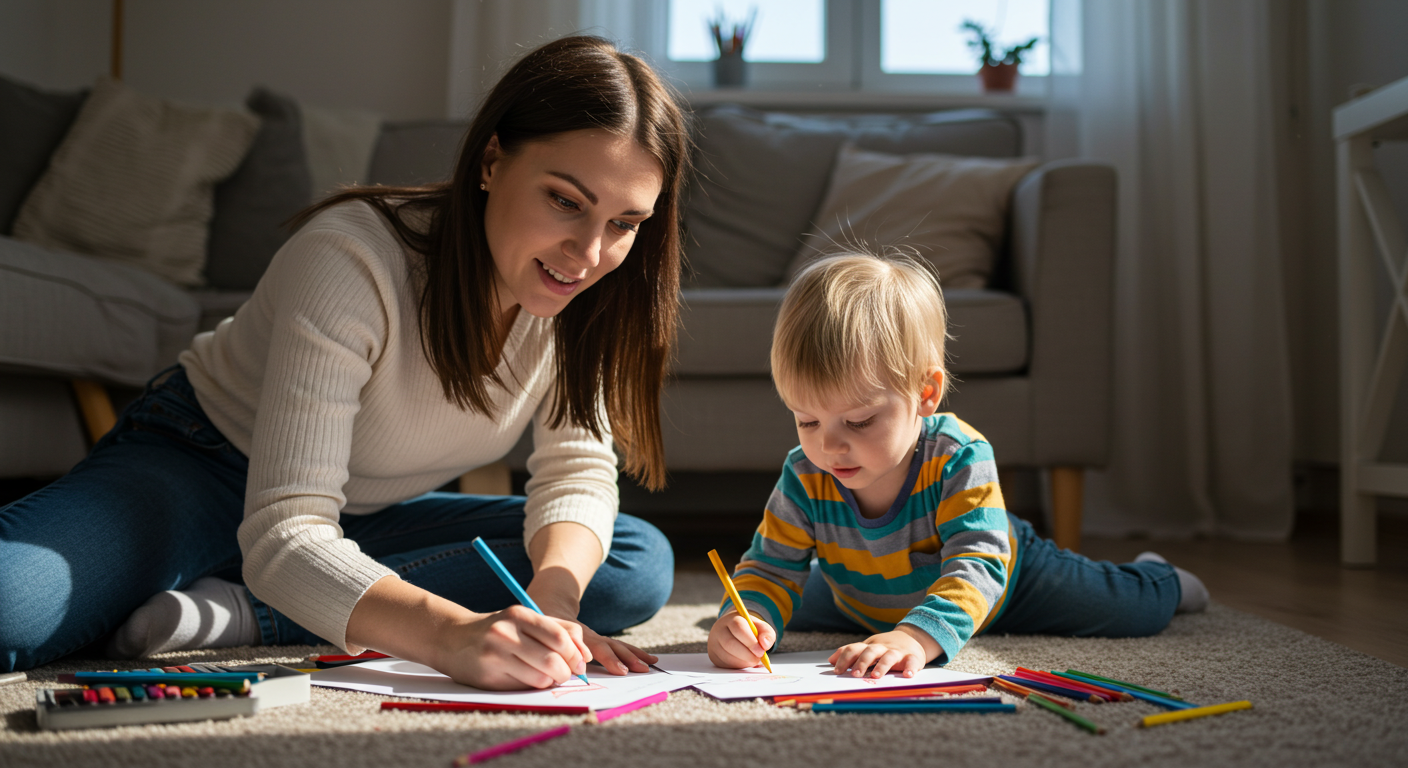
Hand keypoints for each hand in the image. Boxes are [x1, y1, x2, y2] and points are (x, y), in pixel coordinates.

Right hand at [435, 604, 591, 689]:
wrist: (452, 638)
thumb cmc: (499, 629)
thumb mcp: (526, 620)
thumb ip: (559, 630)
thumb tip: (586, 655)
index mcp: (519, 614)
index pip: (560, 636)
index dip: (575, 654)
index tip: (578, 663)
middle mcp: (506, 632)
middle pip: (553, 660)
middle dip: (565, 672)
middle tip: (564, 674)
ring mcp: (495, 655)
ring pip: (540, 678)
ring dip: (549, 681)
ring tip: (544, 675)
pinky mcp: (488, 676)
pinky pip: (523, 688)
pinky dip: (532, 687)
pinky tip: (525, 678)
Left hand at [529, 589, 655, 675]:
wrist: (549, 605)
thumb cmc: (542, 625)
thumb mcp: (542, 632)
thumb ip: (551, 646)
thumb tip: (559, 668)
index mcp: (575, 635)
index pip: (595, 647)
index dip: (608, 658)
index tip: (620, 670)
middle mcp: (589, 635)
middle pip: (611, 646)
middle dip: (627, 658)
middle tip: (642, 669)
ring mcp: (595, 637)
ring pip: (618, 645)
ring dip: (634, 655)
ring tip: (651, 664)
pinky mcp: (599, 641)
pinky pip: (619, 647)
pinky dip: (633, 653)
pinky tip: (648, 659)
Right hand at [707, 609, 775, 668]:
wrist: (732, 631)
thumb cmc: (748, 630)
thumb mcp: (760, 627)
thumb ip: (767, 633)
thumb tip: (765, 644)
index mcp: (731, 619)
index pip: (738, 627)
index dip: (750, 641)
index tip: (761, 651)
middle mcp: (719, 630)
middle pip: (730, 643)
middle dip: (747, 654)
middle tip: (758, 659)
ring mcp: (714, 643)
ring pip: (727, 656)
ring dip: (743, 662)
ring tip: (753, 660)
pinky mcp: (713, 656)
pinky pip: (725, 664)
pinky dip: (738, 666)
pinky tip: (745, 662)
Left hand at [828, 625, 939, 678]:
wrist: (912, 638)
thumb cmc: (885, 647)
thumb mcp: (867, 648)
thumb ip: (851, 653)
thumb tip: (830, 660)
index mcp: (869, 646)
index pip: (854, 649)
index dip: (844, 659)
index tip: (837, 671)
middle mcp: (882, 648)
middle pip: (870, 652)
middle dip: (862, 662)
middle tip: (855, 675)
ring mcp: (897, 652)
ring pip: (889, 656)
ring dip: (882, 665)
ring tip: (876, 676)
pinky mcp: (913, 657)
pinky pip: (912, 661)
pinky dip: (910, 667)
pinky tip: (907, 675)